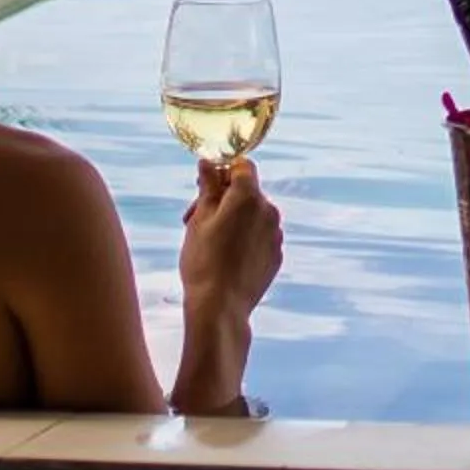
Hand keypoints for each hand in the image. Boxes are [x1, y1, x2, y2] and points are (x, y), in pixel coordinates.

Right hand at [178, 156, 283, 321]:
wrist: (220, 307)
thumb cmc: (204, 261)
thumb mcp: (199, 219)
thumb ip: (208, 187)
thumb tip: (208, 162)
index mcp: (249, 196)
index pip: (242, 166)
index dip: (222, 172)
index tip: (204, 187)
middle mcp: (269, 211)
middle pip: (246, 192)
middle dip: (223, 199)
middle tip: (194, 219)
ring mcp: (275, 234)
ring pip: (253, 215)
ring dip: (234, 220)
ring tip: (209, 242)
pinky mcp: (276, 255)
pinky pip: (260, 237)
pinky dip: (245, 239)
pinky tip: (226, 257)